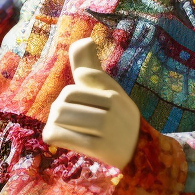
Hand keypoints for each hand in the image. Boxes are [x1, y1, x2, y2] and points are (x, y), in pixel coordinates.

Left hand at [42, 38, 140, 168]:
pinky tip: (58, 139)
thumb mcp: (110, 90)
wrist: (140, 154)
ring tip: (63, 129)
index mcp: (113, 91)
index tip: (79, 107)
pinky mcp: (100, 148)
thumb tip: (84, 40)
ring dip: (54, 123)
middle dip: (59, 109)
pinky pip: (61, 135)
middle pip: (65, 97)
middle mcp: (113, 107)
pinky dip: (53, 135)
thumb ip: (92, 66)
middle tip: (67, 121)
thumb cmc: (117, 118)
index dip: (71, 94)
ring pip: (60, 115)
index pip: (82, 76)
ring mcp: (107, 128)